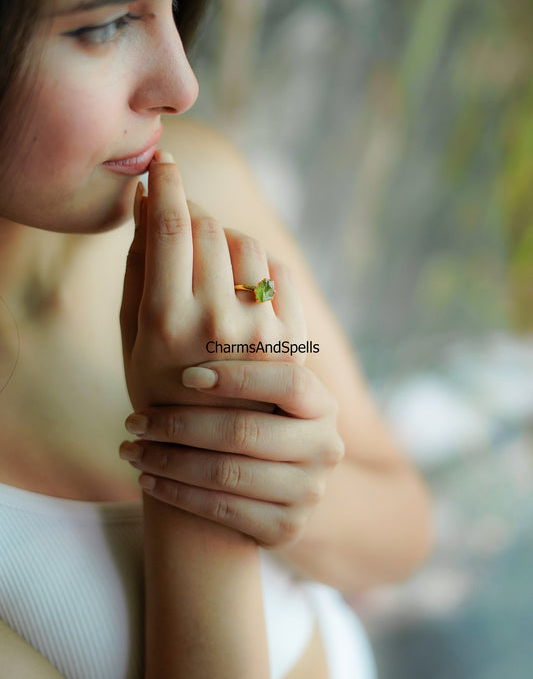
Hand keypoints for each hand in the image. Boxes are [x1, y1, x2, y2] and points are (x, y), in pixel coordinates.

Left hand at [119, 359, 344, 547]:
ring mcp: (309, 492)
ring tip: (130, 449)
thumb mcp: (259, 385)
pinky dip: (177, 494)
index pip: (287, 382)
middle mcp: (325, 447)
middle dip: (180, 425)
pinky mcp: (286, 528)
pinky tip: (147, 479)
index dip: (237, 377)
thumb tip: (238, 279)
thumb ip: (240, 343)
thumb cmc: (251, 417)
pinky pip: (222, 511)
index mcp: (322, 404)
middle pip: (247, 431)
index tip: (185, 375)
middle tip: (134, 419)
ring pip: (228, 473)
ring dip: (169, 461)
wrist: (275, 486)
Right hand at [120, 152, 306, 410]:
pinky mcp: (290, 339)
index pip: (171, 228)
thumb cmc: (158, 390)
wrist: (213, 454)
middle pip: (209, 229)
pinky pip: (278, 272)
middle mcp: (217, 321)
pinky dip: (258, 264)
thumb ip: (137, 267)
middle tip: (180, 221)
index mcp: (167, 320)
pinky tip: (241, 282)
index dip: (167, 184)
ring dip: (225, 238)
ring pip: (247, 244)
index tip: (164, 162)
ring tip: (210, 261)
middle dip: (191, 213)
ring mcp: (260, 330)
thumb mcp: (133, 334)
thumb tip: (147, 202)